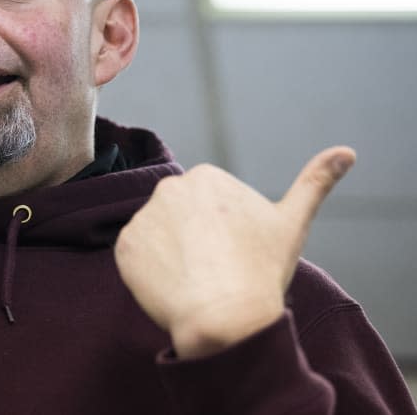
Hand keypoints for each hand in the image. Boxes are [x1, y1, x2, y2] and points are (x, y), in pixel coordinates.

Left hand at [114, 146, 354, 358]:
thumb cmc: (260, 272)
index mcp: (206, 177)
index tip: (233, 254)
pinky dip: (150, 273)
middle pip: (179, 220)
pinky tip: (171, 286)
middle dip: (194, 242)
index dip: (221, 236)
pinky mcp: (124, 247)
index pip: (206, 208)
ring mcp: (142, 217)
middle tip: (213, 270)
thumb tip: (347, 152)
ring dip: (171, 256)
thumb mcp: (291, 224)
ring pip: (158, 239)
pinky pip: (135, 258)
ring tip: (194, 280)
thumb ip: (315, 183)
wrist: (225, 319)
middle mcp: (168, 188)